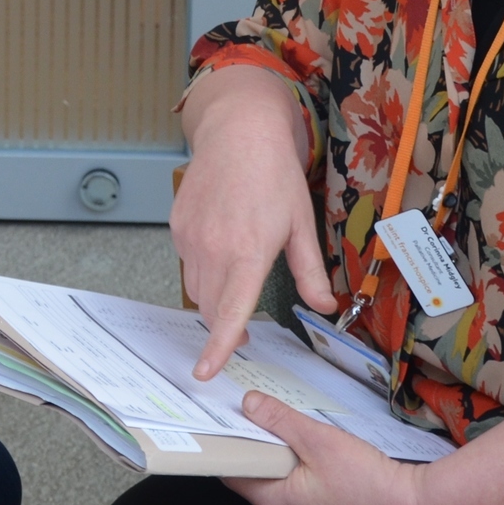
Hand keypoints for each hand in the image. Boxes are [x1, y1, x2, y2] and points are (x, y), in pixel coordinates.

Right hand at [174, 66, 336, 378]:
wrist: (239, 132)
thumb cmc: (274, 175)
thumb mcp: (301, 224)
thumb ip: (311, 272)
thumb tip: (325, 307)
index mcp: (248, 254)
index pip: (229, 312)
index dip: (217, 347)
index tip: (205, 372)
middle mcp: (214, 249)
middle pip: (211, 307)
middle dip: (224, 325)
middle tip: (244, 332)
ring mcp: (191, 237)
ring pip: (197, 287)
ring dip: (214, 296)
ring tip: (236, 276)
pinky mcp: (178, 226)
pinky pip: (188, 262)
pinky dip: (204, 267)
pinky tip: (222, 244)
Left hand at [223, 391, 435, 504]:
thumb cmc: (368, 482)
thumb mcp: (319, 440)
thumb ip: (280, 421)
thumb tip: (248, 404)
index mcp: (274, 504)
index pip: (232, 471)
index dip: (227, 441)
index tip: (225, 415)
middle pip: (252, 475)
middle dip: (256, 443)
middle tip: (258, 411)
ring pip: (275, 481)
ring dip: (278, 454)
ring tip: (285, 425)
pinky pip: (294, 489)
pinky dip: (296, 467)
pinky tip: (309, 448)